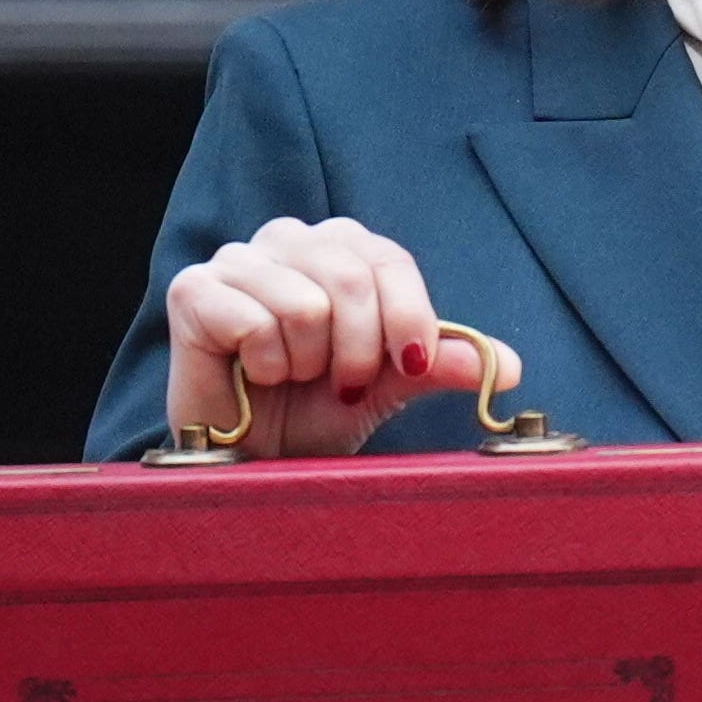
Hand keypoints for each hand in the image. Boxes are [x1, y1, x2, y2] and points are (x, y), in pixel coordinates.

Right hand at [160, 217, 501, 458]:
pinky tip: (251, 374)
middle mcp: (289, 240)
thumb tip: (508, 366)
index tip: (411, 365)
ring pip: (304, 304)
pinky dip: (264, 364)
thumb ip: (440, 364)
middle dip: (358, 352)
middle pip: (351, 278)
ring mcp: (237, 260)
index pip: (390, 260)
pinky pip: (253, 321)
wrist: (252, 461)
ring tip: (289, 378)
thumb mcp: (389, 387)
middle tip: (339, 385)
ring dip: (306, 364)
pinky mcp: (193, 290)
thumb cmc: (314, 413)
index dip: (408, 318)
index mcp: (341, 249)